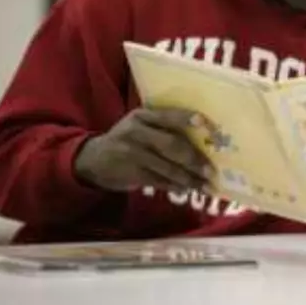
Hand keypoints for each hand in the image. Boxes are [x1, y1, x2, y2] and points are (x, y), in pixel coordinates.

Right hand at [73, 107, 219, 194]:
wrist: (94, 159)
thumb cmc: (126, 140)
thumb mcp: (138, 125)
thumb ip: (161, 127)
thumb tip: (202, 139)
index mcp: (141, 116)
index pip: (168, 115)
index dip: (186, 119)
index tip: (206, 124)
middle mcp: (136, 132)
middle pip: (171, 144)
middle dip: (194, 159)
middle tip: (211, 170)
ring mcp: (133, 153)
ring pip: (168, 167)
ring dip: (189, 178)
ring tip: (205, 186)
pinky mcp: (132, 173)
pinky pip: (159, 181)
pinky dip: (175, 186)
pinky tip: (186, 189)